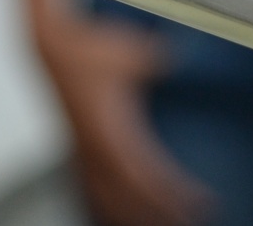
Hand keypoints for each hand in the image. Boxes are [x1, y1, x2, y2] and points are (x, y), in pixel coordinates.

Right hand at [22, 0, 214, 225]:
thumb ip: (161, 60)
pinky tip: (112, 207)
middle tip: (188, 219)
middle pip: (132, 196)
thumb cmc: (86, 49)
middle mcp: (98, 147)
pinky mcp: (78, 143)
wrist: (51, 45)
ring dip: (132, 213)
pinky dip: (106, 201)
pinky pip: (91, 184)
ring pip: (109, 196)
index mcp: (112, 133)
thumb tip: (182, 59)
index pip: (149, 177)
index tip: (201, 202)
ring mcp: (85, 148)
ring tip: (152, 222)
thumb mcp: (132, 51)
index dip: (175, 194)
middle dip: (160, 212)